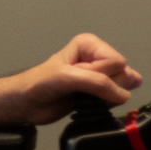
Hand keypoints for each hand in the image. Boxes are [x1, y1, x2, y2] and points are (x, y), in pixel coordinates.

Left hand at [0, 33, 143, 126]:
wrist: (26, 103)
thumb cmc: (39, 84)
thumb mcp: (67, 78)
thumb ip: (97, 83)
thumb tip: (123, 94)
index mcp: (90, 44)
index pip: (117, 62)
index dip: (102, 75)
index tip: (80, 78)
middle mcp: (97, 57)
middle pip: (123, 74)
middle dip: (105, 87)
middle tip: (80, 88)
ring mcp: (99, 76)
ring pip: (122, 88)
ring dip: (105, 97)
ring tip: (82, 95)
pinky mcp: (98, 92)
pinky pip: (117, 99)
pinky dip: (106, 105)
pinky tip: (88, 103)